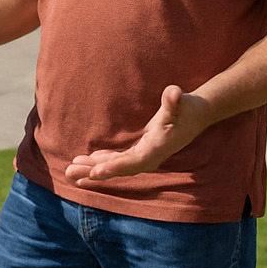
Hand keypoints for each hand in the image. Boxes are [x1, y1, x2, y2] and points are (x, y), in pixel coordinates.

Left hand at [65, 85, 211, 184]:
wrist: (197, 115)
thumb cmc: (188, 108)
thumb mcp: (182, 102)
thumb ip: (175, 100)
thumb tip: (174, 92)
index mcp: (157, 149)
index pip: (133, 162)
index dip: (114, 168)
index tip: (94, 173)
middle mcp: (150, 157)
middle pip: (119, 168)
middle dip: (94, 172)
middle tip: (69, 174)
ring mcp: (145, 156)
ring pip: (116, 166)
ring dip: (93, 168)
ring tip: (70, 171)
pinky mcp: (141, 151)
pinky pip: (119, 160)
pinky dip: (102, 161)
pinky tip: (87, 161)